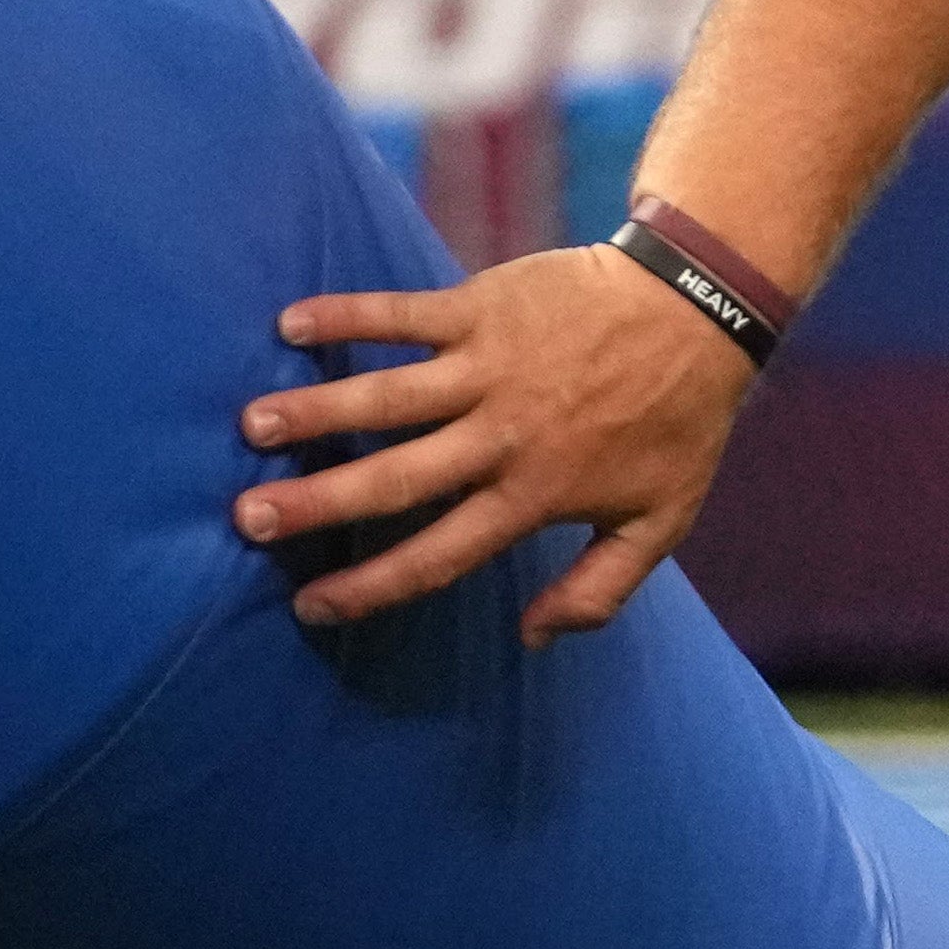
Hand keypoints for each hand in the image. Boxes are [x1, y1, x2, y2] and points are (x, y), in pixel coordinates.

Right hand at [236, 244, 765, 643]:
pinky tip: (291, 324)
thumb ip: (599, 588)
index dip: (373, 586)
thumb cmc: (678, 420)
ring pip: (386, 395)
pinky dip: (347, 315)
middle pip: (395, 479)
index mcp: (535, 493)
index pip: (439, 553)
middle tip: (248, 520)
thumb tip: (535, 639)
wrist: (700, 311)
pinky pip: (401, 314)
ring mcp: (488, 368)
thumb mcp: (662, 521)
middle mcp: (501, 435)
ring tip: (252, 427)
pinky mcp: (482, 308)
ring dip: (316, 409)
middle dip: (317, 502)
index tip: (309, 607)